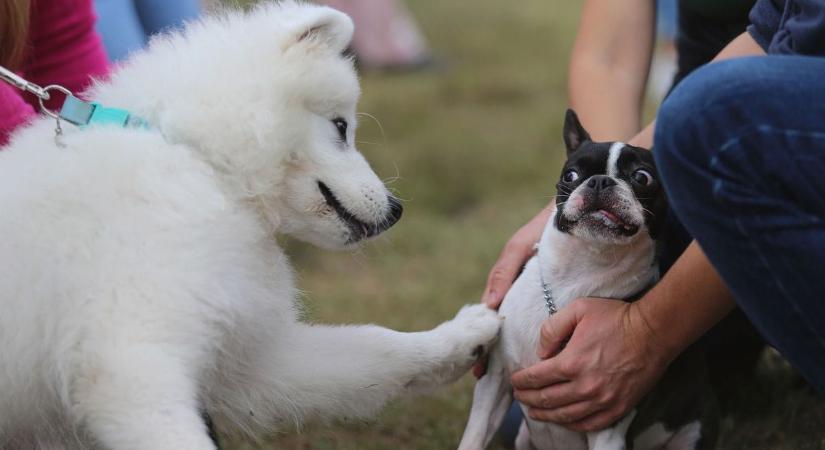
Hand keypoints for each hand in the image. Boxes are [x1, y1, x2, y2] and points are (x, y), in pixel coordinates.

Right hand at [473, 204, 552, 378]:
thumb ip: (504, 271)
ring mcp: (543, 299)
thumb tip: (489, 305)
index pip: (492, 323)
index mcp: (511, 285)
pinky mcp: (564, 300)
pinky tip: (546, 362)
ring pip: (529, 333)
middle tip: (495, 383)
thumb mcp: (521, 246)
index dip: (485, 348)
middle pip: (508, 333)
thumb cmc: (546, 227)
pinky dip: (546, 344)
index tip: (479, 371)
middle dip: (500, 358)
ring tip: (519, 380)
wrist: (584, 212)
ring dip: (521, 354)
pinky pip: (553, 327)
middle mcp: (524, 295)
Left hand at [510, 298, 670, 431]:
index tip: (514, 381)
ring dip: (545, 415)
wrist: (653, 332)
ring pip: (565, 416)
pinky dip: (572, 424)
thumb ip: (552, 328)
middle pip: (547, 400)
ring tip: (534, 412)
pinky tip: (563, 420)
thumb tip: (541, 352)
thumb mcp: (578, 310)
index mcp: (572, 362)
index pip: (537, 378)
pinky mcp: (618, 408)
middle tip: (519, 397)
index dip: (521, 381)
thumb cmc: (616, 318)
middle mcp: (585, 386)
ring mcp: (603, 400)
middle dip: (528, 399)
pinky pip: (589, 424)